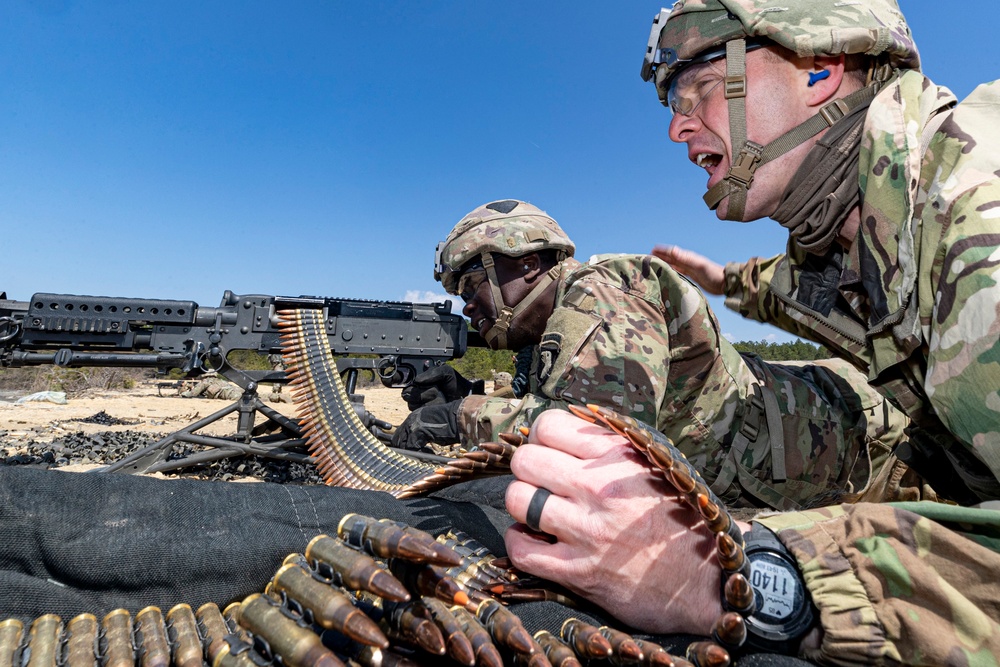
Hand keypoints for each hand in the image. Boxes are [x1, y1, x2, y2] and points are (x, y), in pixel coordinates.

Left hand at [390, 400, 461, 450]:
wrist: (458, 417)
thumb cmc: (449, 422)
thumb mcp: (431, 425)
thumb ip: (421, 432)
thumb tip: (415, 444)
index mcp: (413, 417)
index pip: (400, 432)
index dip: (403, 443)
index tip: (410, 451)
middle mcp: (411, 420)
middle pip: (398, 438)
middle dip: (403, 449)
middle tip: (414, 455)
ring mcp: (413, 425)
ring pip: (403, 444)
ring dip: (410, 452)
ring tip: (423, 454)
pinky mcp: (418, 432)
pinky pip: (411, 447)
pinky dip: (419, 452)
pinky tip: (430, 452)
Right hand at [401, 365, 484, 409]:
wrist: (464, 395)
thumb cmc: (453, 382)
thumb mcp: (445, 372)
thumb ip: (432, 373)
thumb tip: (417, 380)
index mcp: (419, 383)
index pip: (406, 385)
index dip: (411, 386)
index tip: (419, 384)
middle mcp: (416, 394)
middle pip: (408, 395)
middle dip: (422, 392)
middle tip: (436, 390)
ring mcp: (420, 406)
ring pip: (413, 405)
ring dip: (427, 400)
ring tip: (440, 396)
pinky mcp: (425, 415)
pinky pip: (421, 412)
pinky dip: (431, 408)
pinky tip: (440, 404)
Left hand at [504, 410, 723, 634]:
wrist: (709, 581)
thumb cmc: (684, 518)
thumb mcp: (657, 464)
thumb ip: (613, 444)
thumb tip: (569, 427)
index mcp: (619, 456)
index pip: (548, 426)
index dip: (540, 437)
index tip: (549, 451)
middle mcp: (600, 488)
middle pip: (525, 460)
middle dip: (528, 468)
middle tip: (542, 481)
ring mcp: (587, 531)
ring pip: (517, 500)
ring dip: (523, 504)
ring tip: (539, 510)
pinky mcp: (579, 572)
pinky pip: (521, 549)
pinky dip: (520, 542)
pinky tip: (536, 539)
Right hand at [652, 245, 725, 295]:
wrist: (725, 283)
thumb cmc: (714, 274)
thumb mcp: (699, 265)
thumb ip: (686, 258)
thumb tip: (673, 250)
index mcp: (688, 257)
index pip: (671, 252)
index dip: (661, 251)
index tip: (649, 252)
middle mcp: (687, 261)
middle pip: (670, 257)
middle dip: (659, 256)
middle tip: (647, 258)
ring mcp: (689, 268)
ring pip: (673, 264)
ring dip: (663, 263)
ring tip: (653, 264)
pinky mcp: (691, 276)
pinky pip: (677, 271)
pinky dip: (670, 270)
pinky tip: (665, 272)